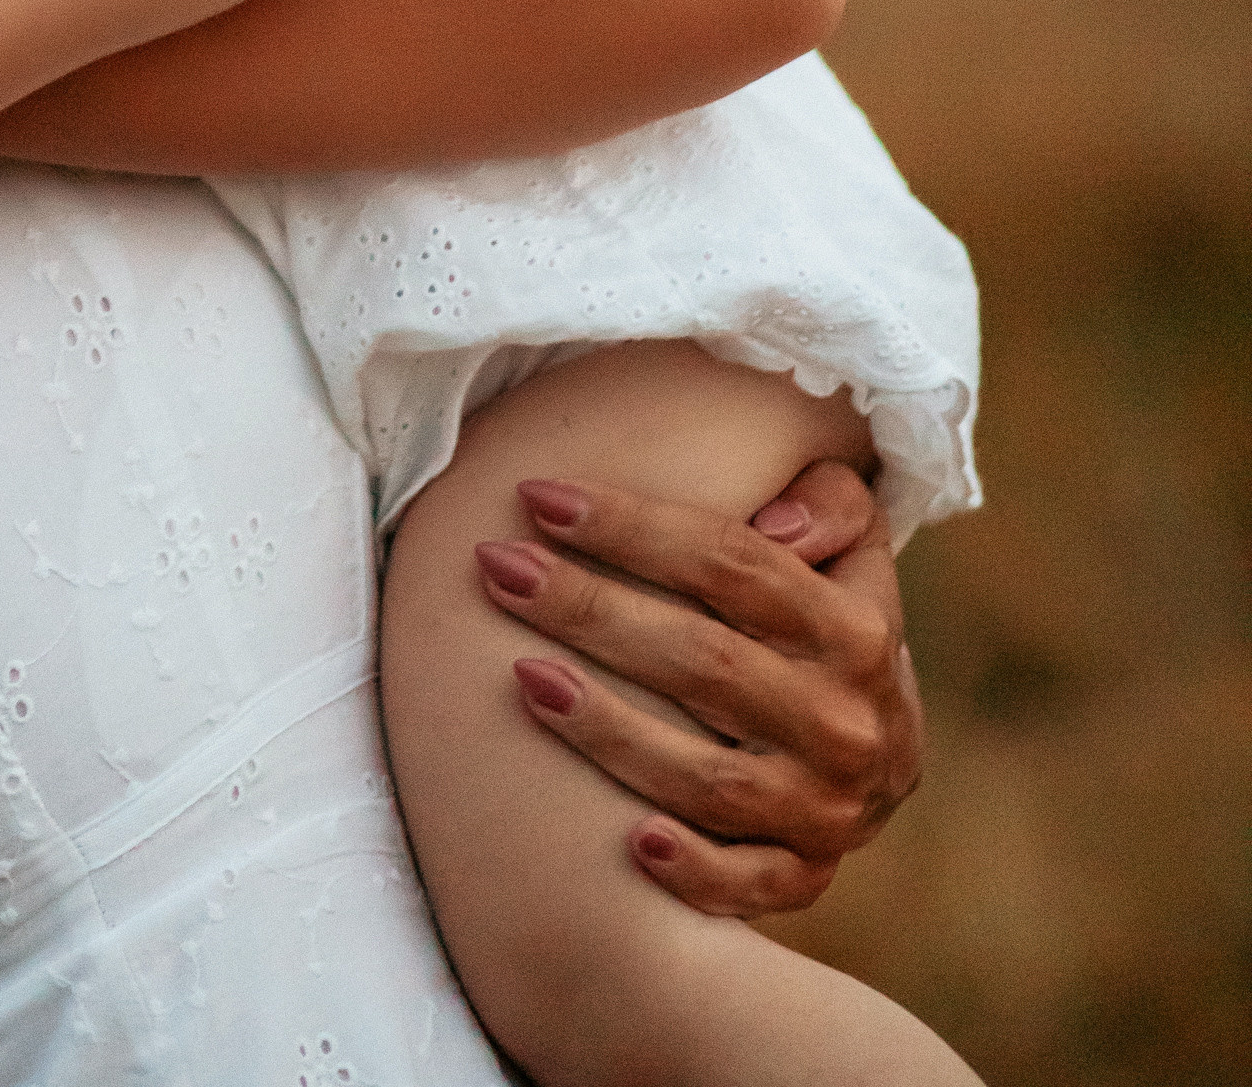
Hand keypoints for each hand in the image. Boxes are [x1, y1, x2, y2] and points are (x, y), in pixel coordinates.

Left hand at [476, 459, 923, 916]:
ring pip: (708, 779)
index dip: (633, 527)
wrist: (885, 751)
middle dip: (591, 609)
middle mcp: (844, 723)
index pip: (733, 564)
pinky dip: (693, 871)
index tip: (540, 497)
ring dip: (609, 729)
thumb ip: (828, 504)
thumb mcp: (852, 549)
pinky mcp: (805, 874)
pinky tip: (626, 840)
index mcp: (856, 631)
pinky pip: (747, 885)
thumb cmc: (827, 619)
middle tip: (499, 565)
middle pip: (703, 661)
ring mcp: (824, 808)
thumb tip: (775, 521)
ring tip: (522, 675)